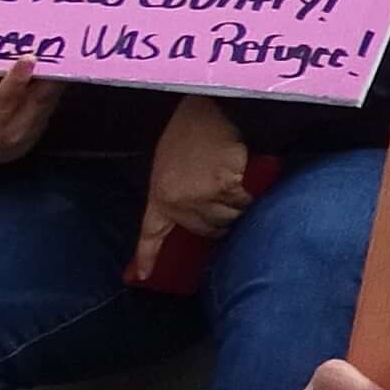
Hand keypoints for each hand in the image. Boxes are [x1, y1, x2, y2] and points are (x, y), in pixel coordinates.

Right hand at [0, 57, 60, 164]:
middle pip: (4, 102)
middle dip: (17, 79)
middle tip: (28, 57)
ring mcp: (19, 133)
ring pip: (36, 102)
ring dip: (44, 78)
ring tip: (49, 57)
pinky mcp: (39, 129)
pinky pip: (49, 102)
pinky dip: (54, 84)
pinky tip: (58, 68)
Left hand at [141, 99, 254, 254]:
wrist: (209, 113)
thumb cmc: (189, 135)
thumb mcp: (170, 165)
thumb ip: (176, 192)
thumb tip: (198, 218)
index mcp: (159, 195)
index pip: (151, 232)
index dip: (147, 256)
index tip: (141, 276)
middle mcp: (178, 201)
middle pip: (204, 230)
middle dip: (217, 223)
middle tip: (224, 208)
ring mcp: (201, 196)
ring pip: (227, 219)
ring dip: (237, 210)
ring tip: (235, 190)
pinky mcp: (225, 188)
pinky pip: (242, 204)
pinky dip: (248, 197)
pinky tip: (244, 183)